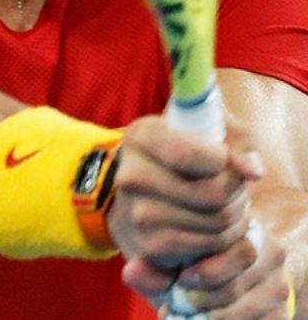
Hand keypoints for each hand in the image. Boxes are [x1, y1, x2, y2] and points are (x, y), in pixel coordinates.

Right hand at [109, 116, 286, 316]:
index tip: (225, 162)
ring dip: (235, 220)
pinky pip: (206, 249)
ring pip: (216, 223)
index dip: (222, 162)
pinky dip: (222, 243)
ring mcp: (136, 213)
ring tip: (226, 209)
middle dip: (238, 195)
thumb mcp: (215, 136)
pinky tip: (215, 230)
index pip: (185, 155)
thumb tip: (253, 172)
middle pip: (212, 194)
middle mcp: (131, 176)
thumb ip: (239, 146)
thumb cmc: (193, 158)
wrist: (152, 195)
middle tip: (234, 191)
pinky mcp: (148, 246)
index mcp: (141, 137)